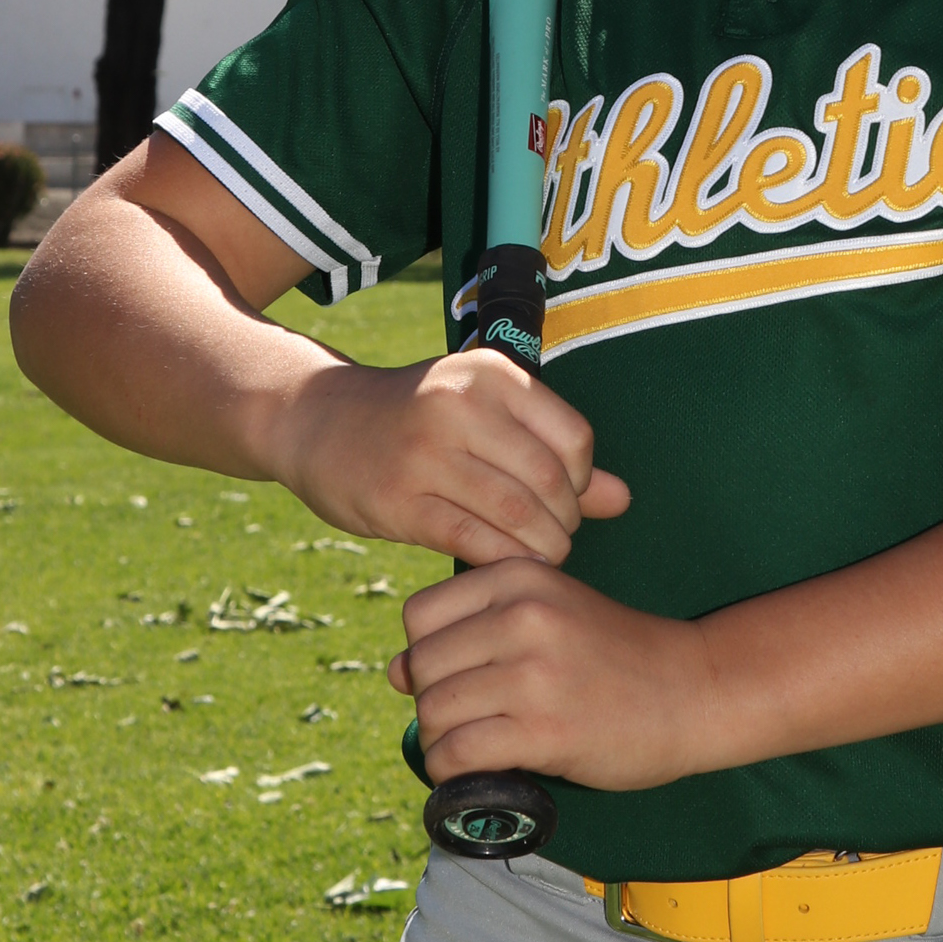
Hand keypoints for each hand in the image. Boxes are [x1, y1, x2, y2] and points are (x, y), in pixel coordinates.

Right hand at [268, 348, 629, 564]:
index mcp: (490, 375)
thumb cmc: (420, 420)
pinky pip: (474, 542)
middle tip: (556, 537)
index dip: (583, 481)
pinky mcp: (397, 501)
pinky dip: (503, 562)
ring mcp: (424, 454)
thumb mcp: (486, 414)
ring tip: (538, 555)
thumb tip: (622, 499)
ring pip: (516, 517)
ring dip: (541, 548)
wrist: (320, 422)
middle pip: (549, 483)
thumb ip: (554, 453)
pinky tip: (505, 566)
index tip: (568, 499)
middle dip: (565, 523)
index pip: (573, 438)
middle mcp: (458, 406)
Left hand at [389, 558, 711, 791]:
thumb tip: (393, 672)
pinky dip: (452, 771)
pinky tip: (479, 771)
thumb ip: (476, 627)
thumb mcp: (551, 611)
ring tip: (475, 746)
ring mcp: (533, 673)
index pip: (419, 616)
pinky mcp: (544, 729)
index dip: (426, 653)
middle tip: (469, 720)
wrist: (694, 690)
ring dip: (442, 741)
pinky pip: (457, 753)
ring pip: (434, 712)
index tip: (461, 676)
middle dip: (431, 702)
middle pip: (420, 666)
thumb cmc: (616, 656)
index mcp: (520, 576)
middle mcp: (522, 616)